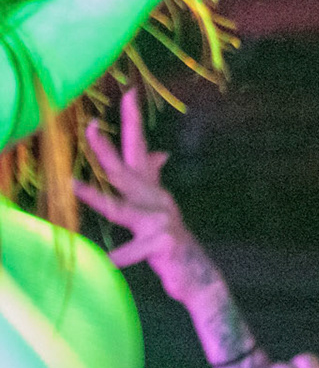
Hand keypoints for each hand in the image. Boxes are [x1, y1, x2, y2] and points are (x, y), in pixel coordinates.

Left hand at [72, 88, 206, 302]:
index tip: (128, 94)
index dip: (133, 122)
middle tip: (90, 127)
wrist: (197, 273)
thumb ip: (155, 178)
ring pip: (122, 207)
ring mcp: (160, 222)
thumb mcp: (161, 206)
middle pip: (124, 172)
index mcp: (151, 190)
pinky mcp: (161, 245)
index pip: (139, 149)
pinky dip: (122, 256)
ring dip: (97, 198)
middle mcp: (156, 200)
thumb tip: (159, 153)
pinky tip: (109, 259)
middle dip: (105, 151)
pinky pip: (136, 250)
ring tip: (74, 186)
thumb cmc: (171, 241)